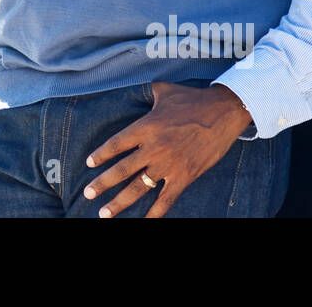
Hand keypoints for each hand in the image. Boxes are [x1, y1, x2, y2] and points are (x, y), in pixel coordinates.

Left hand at [81, 81, 252, 217]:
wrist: (224, 112)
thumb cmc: (193, 99)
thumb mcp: (164, 90)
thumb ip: (147, 93)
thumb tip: (135, 88)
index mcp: (145, 127)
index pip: (116, 144)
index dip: (101, 155)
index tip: (89, 164)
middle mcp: (153, 148)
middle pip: (122, 170)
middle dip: (102, 184)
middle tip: (87, 194)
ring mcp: (169, 164)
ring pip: (139, 188)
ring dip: (120, 202)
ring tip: (104, 213)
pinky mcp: (185, 176)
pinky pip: (166, 199)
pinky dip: (154, 213)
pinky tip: (144, 221)